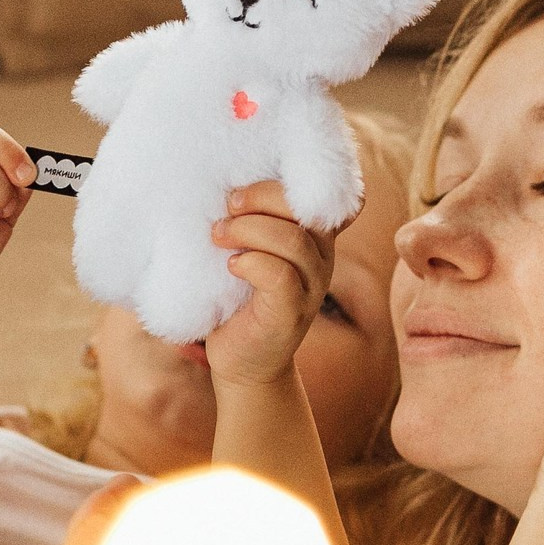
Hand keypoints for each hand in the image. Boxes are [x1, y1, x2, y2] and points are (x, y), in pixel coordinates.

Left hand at [204, 181, 332, 388]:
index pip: (325, 194)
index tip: (244, 189)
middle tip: (227, 208)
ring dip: (247, 229)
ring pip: (293, 240)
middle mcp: (322, 258)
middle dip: (260, 198)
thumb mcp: (248, 251)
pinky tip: (231, 267)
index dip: (289, 181)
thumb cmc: (238, 300)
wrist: (242, 363)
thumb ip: (252, 221)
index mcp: (314, 237)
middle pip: (305, 208)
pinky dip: (250, 263)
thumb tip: (219, 183)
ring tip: (218, 236)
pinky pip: (279, 275)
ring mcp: (311, 287)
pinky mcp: (292, 312)